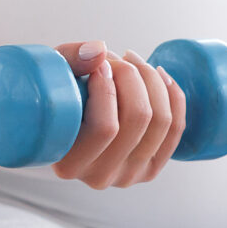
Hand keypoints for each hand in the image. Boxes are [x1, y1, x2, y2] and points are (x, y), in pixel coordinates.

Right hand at [49, 40, 186, 188]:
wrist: (63, 125)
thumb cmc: (54, 98)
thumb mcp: (50, 75)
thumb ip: (69, 59)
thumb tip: (101, 51)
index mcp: (69, 164)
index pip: (105, 128)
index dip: (108, 87)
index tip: (99, 66)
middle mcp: (101, 176)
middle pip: (138, 119)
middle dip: (131, 75)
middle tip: (116, 59)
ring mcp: (130, 175)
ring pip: (162, 120)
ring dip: (151, 80)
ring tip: (132, 61)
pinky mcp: (151, 168)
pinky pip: (176, 128)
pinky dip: (172, 95)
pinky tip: (158, 74)